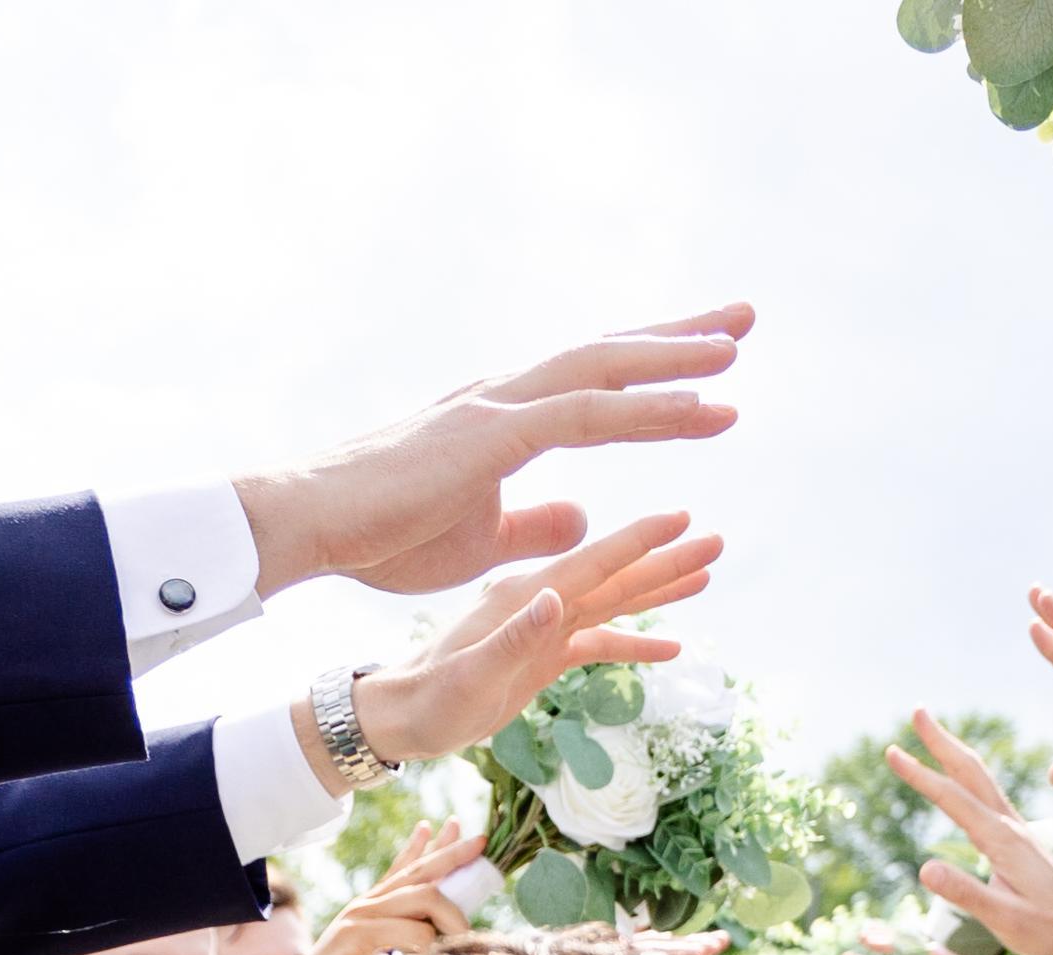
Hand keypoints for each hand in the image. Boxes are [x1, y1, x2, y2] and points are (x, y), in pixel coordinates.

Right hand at [238, 314, 750, 598]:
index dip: (650, 367)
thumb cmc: (380, 535)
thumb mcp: (480, 536)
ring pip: (604, 370)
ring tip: (735, 351)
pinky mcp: (494, 435)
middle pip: (607, 354)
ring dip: (675, 361)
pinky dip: (650, 410)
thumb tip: (580, 513)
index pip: (591, 381)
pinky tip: (702, 409)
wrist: (310, 527)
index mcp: (504, 417)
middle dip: (677, 338)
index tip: (708, 360)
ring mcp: (501, 409)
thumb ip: (533, 521)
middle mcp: (507, 397)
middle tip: (741, 321)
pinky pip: (589, 416)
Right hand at [273, 822, 480, 954]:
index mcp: (372, 907)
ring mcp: (360, 917)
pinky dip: (431, 944)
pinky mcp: (358, 937)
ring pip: (424, 898)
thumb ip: (404, 941)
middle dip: (454, 856)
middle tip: (482, 845)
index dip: (436, 847)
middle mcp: (366, 905)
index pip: (407, 867)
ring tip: (465, 938)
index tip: (461, 828)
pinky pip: (411, 931)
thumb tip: (442, 942)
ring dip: (452, 918)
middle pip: (421, 872)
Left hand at [347, 513, 721, 771]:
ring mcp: (542, 626)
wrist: (400, 715)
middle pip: (614, 575)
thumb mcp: (471, 676)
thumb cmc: (430, 700)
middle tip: (718, 540)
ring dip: (658, 589)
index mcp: (523, 598)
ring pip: (613, 601)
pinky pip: (598, 641)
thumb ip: (514, 638)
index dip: (637, 541)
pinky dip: (634, 641)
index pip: (591, 562)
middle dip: (666, 559)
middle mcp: (538, 603)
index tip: (683, 517)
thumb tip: (556, 600)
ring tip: (706, 575)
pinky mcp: (543, 653)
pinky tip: (672, 645)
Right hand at [884, 712, 1052, 954]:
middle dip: (942, 741)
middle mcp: (1009, 826)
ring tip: (931, 732)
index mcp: (1003, 841)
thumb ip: (966, 894)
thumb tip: (925, 868)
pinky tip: (959, 776)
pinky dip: (967, 774)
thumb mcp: (1004, 920)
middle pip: (971, 772)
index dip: (921, 775)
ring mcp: (1015, 828)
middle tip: (917, 711)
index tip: (893, 752)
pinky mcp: (1018, 837)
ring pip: (980, 779)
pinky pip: (987, 794)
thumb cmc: (1046, 931)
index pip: (954, 799)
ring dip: (953, 752)